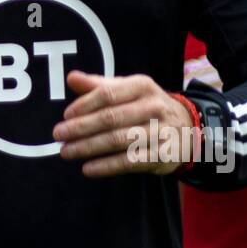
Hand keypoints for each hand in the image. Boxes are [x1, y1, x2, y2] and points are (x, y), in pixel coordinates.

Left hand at [53, 71, 193, 177]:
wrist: (188, 128)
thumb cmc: (146, 106)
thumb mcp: (128, 90)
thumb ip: (99, 85)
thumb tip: (71, 78)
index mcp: (142, 86)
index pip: (108, 94)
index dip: (84, 105)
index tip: (66, 116)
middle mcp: (153, 107)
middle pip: (111, 118)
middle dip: (81, 128)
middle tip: (58, 135)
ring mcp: (159, 132)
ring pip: (117, 140)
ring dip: (88, 147)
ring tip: (66, 152)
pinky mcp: (161, 155)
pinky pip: (129, 162)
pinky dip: (106, 167)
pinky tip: (87, 169)